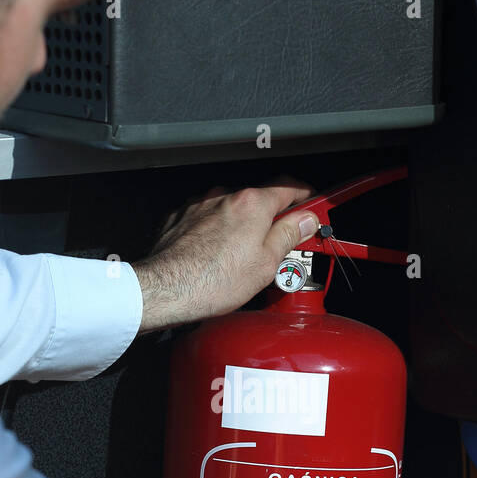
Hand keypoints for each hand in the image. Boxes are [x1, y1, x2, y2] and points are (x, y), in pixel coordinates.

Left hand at [132, 176, 318, 331]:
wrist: (165, 290)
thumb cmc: (212, 280)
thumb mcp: (266, 263)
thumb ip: (289, 235)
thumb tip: (305, 221)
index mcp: (252, 204)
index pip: (289, 187)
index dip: (305, 197)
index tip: (311, 206)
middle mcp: (224, 197)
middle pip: (259, 200)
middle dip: (272, 218)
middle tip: (280, 243)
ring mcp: (200, 206)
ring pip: (232, 211)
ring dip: (242, 226)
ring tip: (243, 258)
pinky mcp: (181, 219)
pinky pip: (208, 219)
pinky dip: (217, 231)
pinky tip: (217, 255)